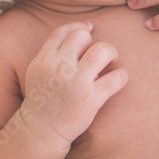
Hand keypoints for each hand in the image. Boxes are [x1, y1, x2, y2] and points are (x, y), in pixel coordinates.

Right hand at [20, 22, 127, 149]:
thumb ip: (52, 51)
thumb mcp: (37, 70)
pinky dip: (121, 77)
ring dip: (111, 53)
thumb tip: (81, 32)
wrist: (40, 131)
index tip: (89, 30)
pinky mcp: (91, 99)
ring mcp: (76, 82)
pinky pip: (117, 78)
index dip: (79, 27)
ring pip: (103, 50)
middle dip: (94, 42)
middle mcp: (60, 67)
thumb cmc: (42, 99)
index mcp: (44, 59)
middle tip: (99, 55)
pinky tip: (118, 80)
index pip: (63, 31)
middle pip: (83, 36)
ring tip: (111, 62)